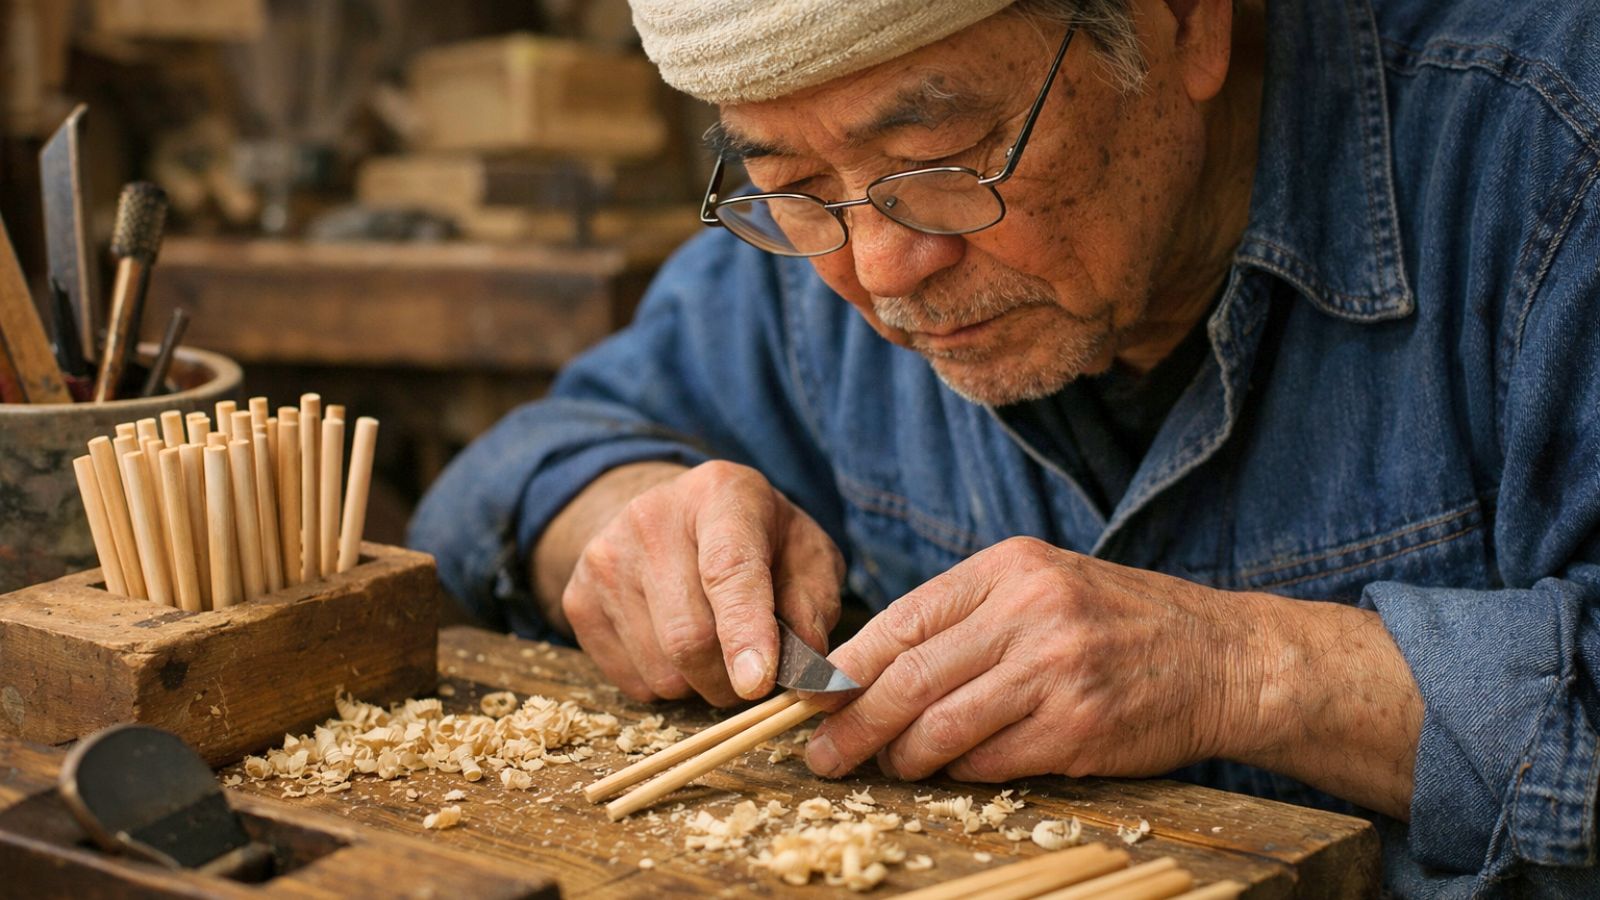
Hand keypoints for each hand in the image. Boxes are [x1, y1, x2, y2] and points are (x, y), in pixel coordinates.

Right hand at [560, 460, 843, 705]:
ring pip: (661, 670)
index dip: (745, 632)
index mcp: (722, 494)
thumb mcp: (806, 553)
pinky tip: (676, 645)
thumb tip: (804, 674)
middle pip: (689, 637)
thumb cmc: (758, 539)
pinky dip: (666, 685)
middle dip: (732, 680)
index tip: (757, 682)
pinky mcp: (578, 598)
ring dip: (700, 686)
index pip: (729, 569)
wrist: (673, 516)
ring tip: (715, 649)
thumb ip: (814, 605)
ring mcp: (605, 558)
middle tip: (754, 675)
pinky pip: (631, 682)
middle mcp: (652, 517)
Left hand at [804, 537, 1254, 782]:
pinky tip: (949, 772)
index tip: (813, 698)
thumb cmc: (1120, 623)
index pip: (903, 620)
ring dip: (902, 757)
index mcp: (1010, 568)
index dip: (848, 666)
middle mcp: (1030, 612)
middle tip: (822, 754)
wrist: (1224, 658)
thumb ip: (968, 616)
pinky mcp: (1079, 729)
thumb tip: (871, 667)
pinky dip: (960, 771)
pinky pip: (991, 760)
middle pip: (910, 677)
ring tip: (885, 768)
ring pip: (943, 725)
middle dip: (854, 723)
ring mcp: (1056, 671)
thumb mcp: (1044, 585)